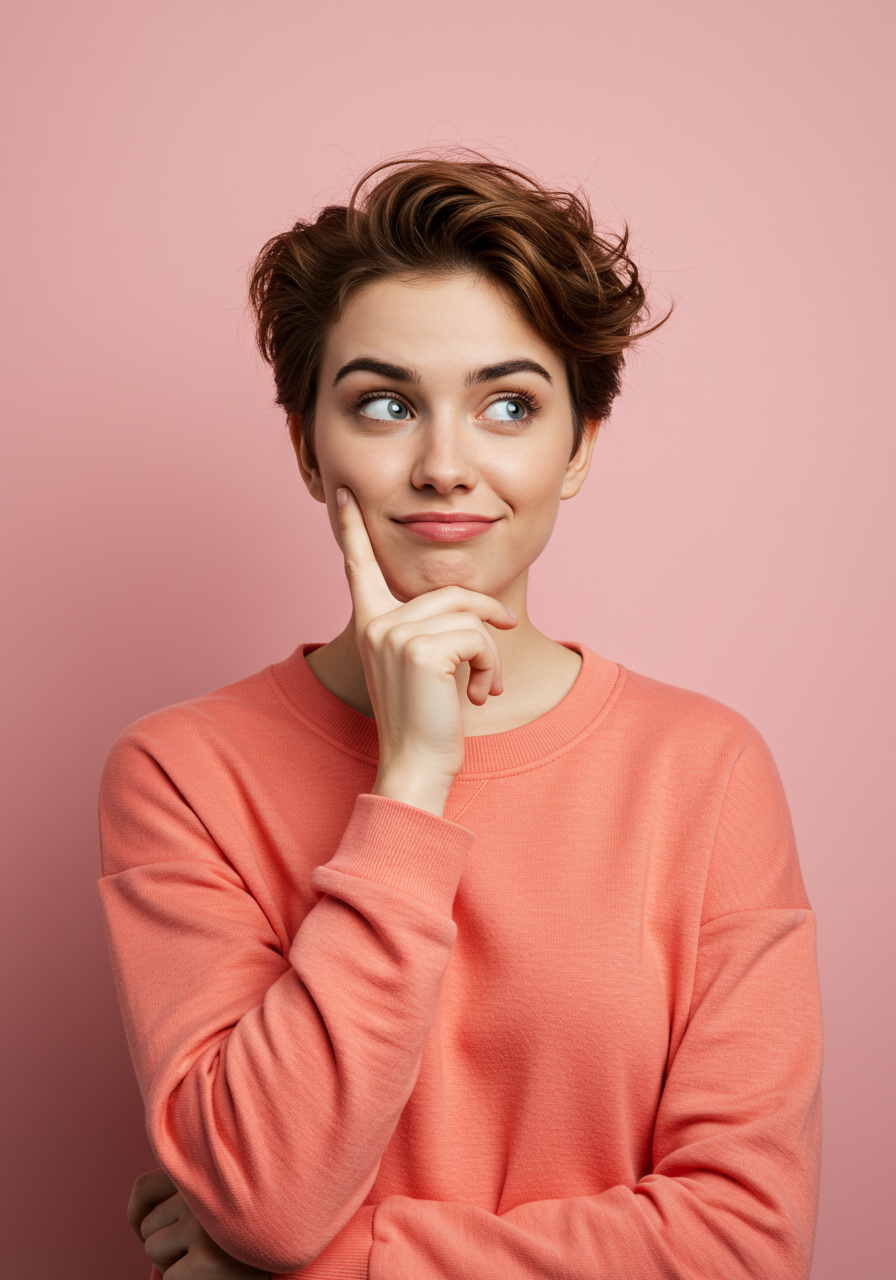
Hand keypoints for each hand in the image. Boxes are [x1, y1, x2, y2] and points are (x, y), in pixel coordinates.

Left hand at [128, 1167, 269, 1277]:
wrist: (294, 1259)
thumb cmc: (254, 1228)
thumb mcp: (225, 1194)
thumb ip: (194, 1189)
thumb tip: (140, 1219)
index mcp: (206, 1167)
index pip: (143, 1188)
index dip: (138, 1214)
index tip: (144, 1230)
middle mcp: (204, 1189)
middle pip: (147, 1224)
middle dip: (165, 1242)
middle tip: (199, 1247)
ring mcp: (204, 1223)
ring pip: (152, 1249)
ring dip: (172, 1263)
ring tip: (208, 1259)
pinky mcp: (207, 1259)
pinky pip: (168, 1277)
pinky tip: (213, 1275)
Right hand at [337, 487, 516, 815]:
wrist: (416, 767)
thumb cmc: (425, 722)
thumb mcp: (422, 667)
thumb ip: (430, 630)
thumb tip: (472, 607)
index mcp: (370, 624)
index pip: (359, 566)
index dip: (353, 529)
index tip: (345, 493)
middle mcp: (376, 623)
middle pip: (451, 593)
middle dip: (486, 617)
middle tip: (502, 643)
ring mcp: (395, 634)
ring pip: (470, 616)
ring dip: (490, 654)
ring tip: (484, 686)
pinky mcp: (422, 649)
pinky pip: (478, 637)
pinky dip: (490, 666)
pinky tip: (481, 693)